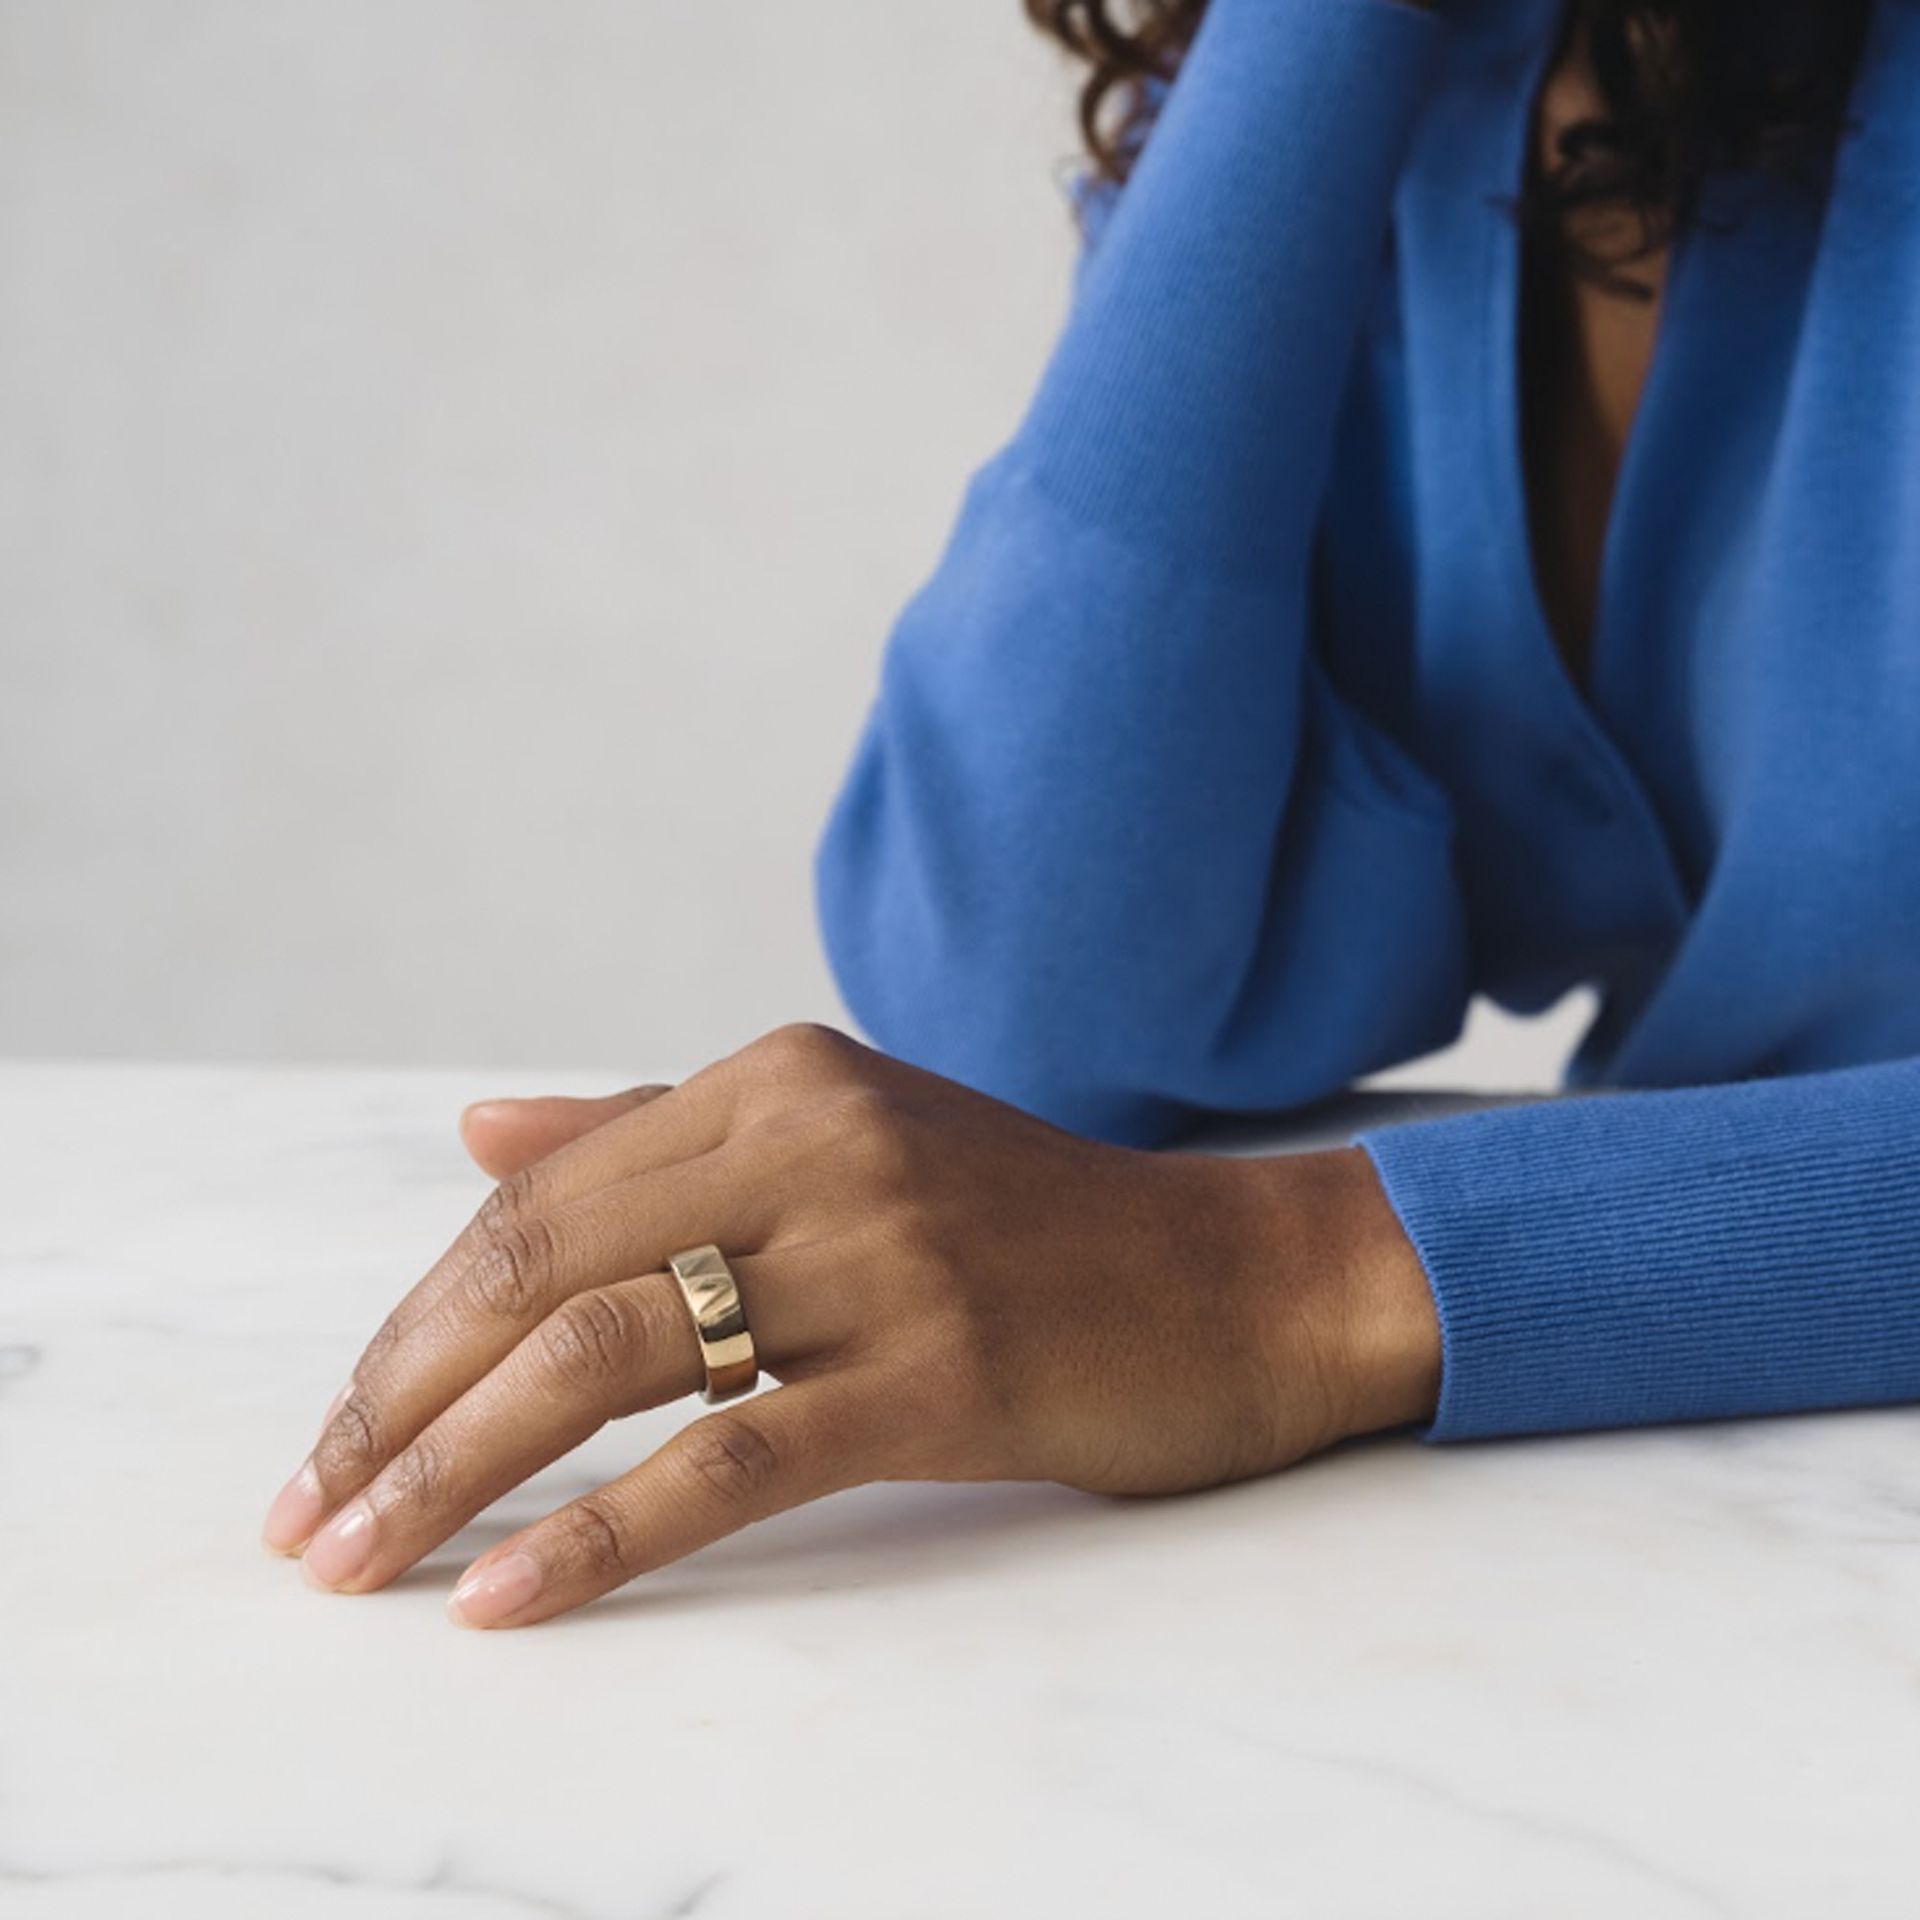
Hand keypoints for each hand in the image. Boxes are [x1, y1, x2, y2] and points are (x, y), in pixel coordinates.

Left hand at [262, 1024, 1439, 1626]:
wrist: (1235, 1280)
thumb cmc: (1028, 1227)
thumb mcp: (842, 1143)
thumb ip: (657, 1129)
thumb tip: (475, 1130)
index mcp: (779, 1078)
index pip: (539, 1201)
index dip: (416, 1323)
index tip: (338, 1430)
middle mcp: (816, 1138)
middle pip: (545, 1269)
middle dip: (400, 1403)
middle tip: (308, 1517)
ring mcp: (882, 1249)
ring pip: (610, 1354)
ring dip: (456, 1470)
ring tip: (361, 1563)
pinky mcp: (942, 1368)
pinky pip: (729, 1455)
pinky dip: (602, 1532)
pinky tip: (510, 1599)